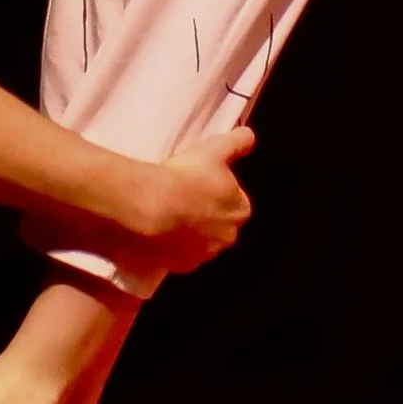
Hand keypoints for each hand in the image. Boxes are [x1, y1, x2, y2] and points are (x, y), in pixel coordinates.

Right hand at [123, 130, 254, 274]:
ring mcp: (204, 255)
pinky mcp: (181, 266)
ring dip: (190, 232)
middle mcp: (228, 237)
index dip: (218, 191)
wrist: (152, 207)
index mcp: (241, 210)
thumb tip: (250, 136)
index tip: (200, 182)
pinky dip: (173, 247)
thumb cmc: (188, 176)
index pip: (236, 201)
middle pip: (219, 224)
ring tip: (168, 214)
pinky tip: (160, 232)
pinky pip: (180, 255)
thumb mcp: (215, 148)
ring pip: (200, 241)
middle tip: (183, 197)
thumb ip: (238, 142)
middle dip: (206, 215)